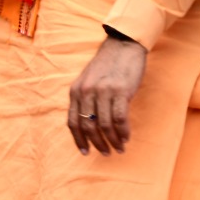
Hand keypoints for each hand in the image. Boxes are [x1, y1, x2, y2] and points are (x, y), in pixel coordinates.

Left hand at [68, 36, 146, 155]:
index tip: (85, 152)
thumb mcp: (88, 81)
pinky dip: (123, 131)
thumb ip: (85, 99)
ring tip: (119, 148)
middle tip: (106, 153)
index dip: (78, 140)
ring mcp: (103, 91)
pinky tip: (127, 137)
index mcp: (75, 91)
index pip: (73, 122)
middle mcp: (86, 92)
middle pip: (88, 127)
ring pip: (104, 125)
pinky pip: (120, 119)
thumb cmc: (106, 66)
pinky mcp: (120, 91)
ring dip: (113, 141)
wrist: (122, 46)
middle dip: (98, 143)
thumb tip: (87, 125)